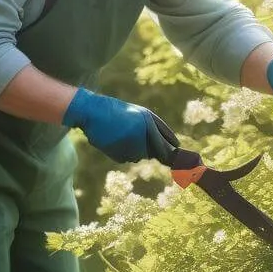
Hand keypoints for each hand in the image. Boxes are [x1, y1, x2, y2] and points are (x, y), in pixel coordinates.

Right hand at [63, 88, 178, 163]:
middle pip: (155, 151)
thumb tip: (161, 151)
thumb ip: (149, 130)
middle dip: (151, 152)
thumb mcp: (135, 115)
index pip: (167, 139)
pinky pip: (126, 159)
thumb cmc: (114, 112)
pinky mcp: (122, 152)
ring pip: (139, 156)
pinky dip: (120, 153)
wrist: (92, 111)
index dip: (173, 150)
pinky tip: (112, 141)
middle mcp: (144, 131)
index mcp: (149, 119)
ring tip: (119, 136)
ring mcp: (133, 143)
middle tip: (138, 148)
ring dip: (132, 151)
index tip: (180, 159)